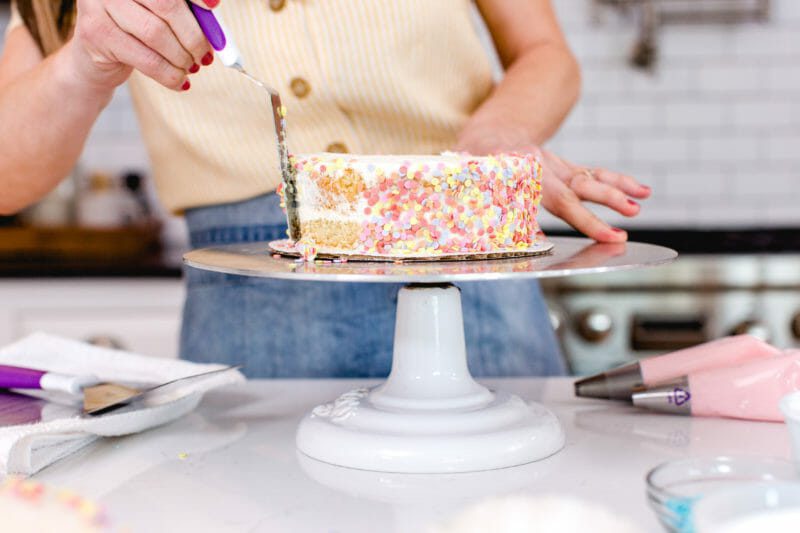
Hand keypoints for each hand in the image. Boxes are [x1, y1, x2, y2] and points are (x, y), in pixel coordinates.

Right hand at [65, 0, 216, 93]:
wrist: (94, 60)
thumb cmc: (136, 31)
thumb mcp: (160, 15)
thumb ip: (184, 10)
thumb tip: (213, 11)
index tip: (213, 7)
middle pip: (166, 5)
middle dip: (193, 34)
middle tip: (205, 54)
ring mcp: (99, 4)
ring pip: (156, 34)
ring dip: (182, 57)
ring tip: (191, 67)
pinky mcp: (96, 34)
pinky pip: (146, 59)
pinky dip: (170, 75)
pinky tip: (180, 82)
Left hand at [455, 127, 649, 242]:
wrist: (487, 138)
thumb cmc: (477, 169)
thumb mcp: (474, 185)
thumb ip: (491, 208)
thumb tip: (515, 236)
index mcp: (523, 173)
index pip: (558, 200)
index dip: (584, 219)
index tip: (608, 235)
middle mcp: (544, 166)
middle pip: (579, 186)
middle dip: (606, 201)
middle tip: (631, 214)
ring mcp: (557, 165)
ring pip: (591, 177)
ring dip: (618, 189)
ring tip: (642, 200)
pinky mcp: (565, 168)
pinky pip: (594, 174)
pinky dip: (617, 181)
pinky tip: (640, 190)